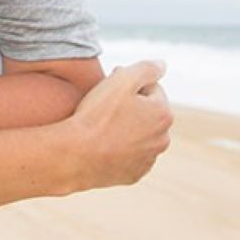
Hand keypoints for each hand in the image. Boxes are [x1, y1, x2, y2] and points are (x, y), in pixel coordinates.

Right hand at [59, 60, 172, 190]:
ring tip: (102, 125)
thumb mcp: (122, 80)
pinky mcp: (133, 174)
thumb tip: (162, 64)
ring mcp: (148, 159)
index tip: (110, 88)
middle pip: (147, 112)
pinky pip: (130, 155)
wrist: (76, 155)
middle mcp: (162, 139)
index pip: (151, 88)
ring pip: (139, 134)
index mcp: (163, 114)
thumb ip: (147, 68)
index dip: (128, 84)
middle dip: (131, 106)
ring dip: (127, 127)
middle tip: (104, 105)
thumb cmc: (97, 115)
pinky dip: (121, 148)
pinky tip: (103, 143)